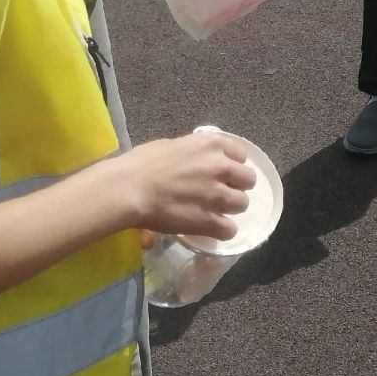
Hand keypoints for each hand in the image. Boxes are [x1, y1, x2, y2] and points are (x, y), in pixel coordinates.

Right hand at [118, 128, 255, 242]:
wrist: (127, 189)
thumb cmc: (140, 164)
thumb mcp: (171, 146)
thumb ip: (193, 153)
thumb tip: (197, 161)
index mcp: (211, 144)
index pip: (241, 155)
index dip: (232, 165)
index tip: (221, 173)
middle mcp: (221, 167)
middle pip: (248, 180)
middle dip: (236, 186)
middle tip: (219, 193)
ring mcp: (218, 195)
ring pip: (242, 204)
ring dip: (230, 209)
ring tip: (212, 212)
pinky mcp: (210, 221)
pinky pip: (230, 230)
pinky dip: (221, 231)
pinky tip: (209, 229)